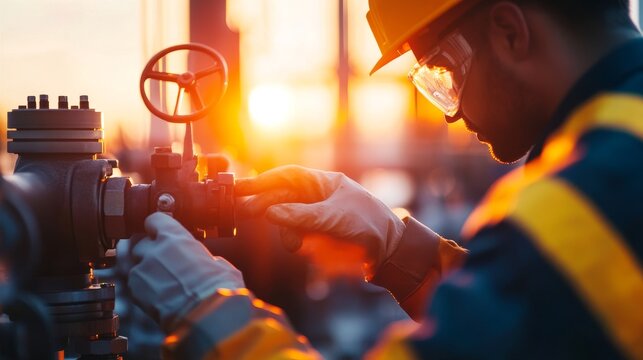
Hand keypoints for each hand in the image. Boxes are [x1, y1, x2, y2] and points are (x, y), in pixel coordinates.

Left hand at [128, 212, 244, 332]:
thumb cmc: (217, 289)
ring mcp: (142, 270)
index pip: (154, 220)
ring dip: (141, 268)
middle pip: (139, 242)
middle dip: (147, 249)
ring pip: (132, 263)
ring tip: (155, 278)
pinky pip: (132, 283)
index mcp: (175, 237)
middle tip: (159, 260)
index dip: (156, 227)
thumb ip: (209, 258)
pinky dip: (140, 286)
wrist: (206, 315)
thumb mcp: (221, 265)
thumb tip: (213, 263)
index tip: (159, 233)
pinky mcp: (135, 290)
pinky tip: (154, 294)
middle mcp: (155, 250)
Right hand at [235, 165, 405, 272]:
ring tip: (292, 242)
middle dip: (264, 202)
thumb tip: (270, 212)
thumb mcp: (334, 218)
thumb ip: (301, 216)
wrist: (390, 252)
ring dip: (283, 227)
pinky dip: (292, 238)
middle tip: (243, 210)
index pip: (288, 176)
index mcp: (324, 182)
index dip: (263, 181)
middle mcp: (317, 195)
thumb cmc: (368, 225)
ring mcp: (316, 214)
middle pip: (283, 195)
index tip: (242, 187)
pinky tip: (299, 245)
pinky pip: (295, 232)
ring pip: (286, 217)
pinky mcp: (317, 233)